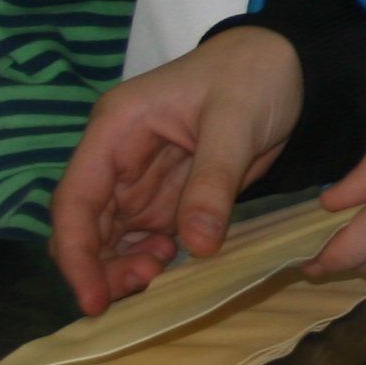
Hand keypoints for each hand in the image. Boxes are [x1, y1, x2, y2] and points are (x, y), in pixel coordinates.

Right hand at [47, 29, 304, 314]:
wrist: (290, 65)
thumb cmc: (254, 76)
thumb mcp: (237, 122)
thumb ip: (213, 183)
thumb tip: (196, 246)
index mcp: (116, 127)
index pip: (75, 199)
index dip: (77, 253)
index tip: (93, 299)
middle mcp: (118, 157)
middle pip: (88, 227)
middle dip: (103, 265)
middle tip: (147, 282)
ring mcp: (141, 179)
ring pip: (112, 239)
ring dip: (127, 266)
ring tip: (163, 273)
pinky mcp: (169, 195)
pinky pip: (146, 238)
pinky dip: (151, 258)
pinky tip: (178, 259)